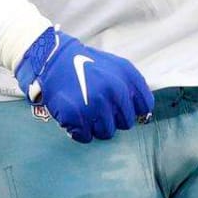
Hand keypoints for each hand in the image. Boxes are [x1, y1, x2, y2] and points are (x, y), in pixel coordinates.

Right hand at [15, 26, 152, 143]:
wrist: (53, 60)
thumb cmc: (85, 65)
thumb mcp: (115, 66)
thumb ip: (131, 87)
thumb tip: (143, 113)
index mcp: (127, 76)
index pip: (144, 106)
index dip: (133, 109)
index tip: (121, 107)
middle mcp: (115, 90)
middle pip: (126, 123)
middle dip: (113, 119)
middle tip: (98, 108)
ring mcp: (96, 103)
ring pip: (107, 132)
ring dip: (96, 126)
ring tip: (86, 112)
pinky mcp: (77, 115)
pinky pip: (86, 137)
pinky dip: (79, 131)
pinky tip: (75, 117)